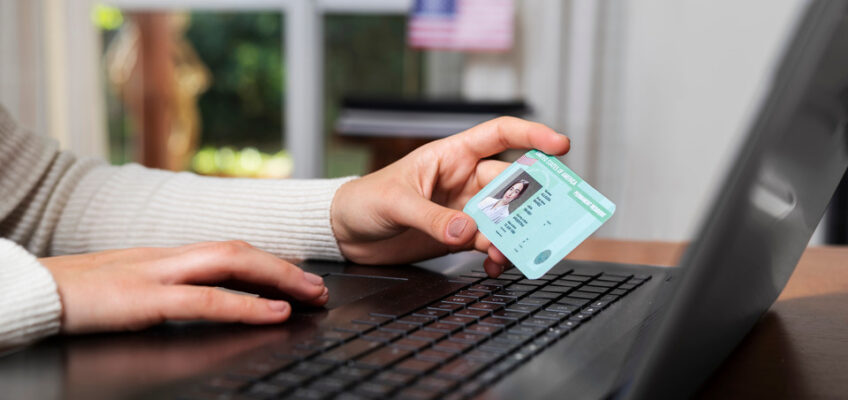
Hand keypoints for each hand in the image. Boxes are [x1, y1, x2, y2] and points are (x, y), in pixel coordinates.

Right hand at [39, 241, 327, 332]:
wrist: (30, 292)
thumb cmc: (76, 295)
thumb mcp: (129, 287)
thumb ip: (166, 290)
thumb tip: (201, 300)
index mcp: (165, 256)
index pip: (227, 250)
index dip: (266, 261)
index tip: (296, 275)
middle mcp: (168, 258)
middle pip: (239, 250)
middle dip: (284, 267)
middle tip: (319, 286)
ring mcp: (157, 274)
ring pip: (232, 264)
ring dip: (278, 278)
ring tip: (311, 294)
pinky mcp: (146, 299)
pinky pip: (207, 300)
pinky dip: (247, 304)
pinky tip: (274, 312)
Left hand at [331, 117, 569, 276]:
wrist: (345, 232)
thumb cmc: (364, 200)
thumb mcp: (395, 203)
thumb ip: (432, 217)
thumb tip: (467, 231)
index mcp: (450, 155)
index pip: (499, 134)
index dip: (532, 134)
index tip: (560, 146)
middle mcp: (463, 179)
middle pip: (510, 185)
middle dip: (527, 203)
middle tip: (539, 221)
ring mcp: (463, 209)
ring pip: (503, 218)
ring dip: (510, 236)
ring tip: (504, 254)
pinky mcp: (458, 236)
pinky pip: (489, 244)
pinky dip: (495, 256)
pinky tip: (492, 266)